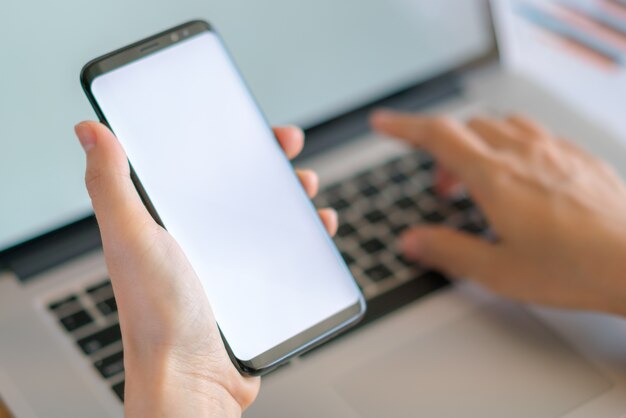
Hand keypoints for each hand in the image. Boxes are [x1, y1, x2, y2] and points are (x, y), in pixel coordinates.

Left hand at [74, 121, 336, 416]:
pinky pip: (285, 253)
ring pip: (268, 218)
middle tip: (288, 152)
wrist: (193, 380)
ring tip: (307, 190)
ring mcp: (229, 264)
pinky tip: (318, 231)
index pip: (200, 167)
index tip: (251, 126)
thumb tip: (90, 131)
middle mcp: (198, 240)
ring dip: (292, 198)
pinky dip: (305, 238)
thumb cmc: (158, 317)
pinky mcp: (254, 287)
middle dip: (269, 164)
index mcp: (168, 222)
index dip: (226, 141)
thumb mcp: (133, 240)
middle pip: (240, 188)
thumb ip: (111, 186)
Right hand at [371, 111, 625, 315]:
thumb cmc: (576, 268)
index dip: (403, 126)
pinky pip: (535, 134)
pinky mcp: (578, 156)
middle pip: (467, 128)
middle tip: (445, 190)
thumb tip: (412, 241)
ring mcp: (554, 150)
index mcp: (495, 178)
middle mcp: (523, 154)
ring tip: (483, 180)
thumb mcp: (498, 271)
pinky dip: (513, 146)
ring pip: (501, 125)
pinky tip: (525, 178)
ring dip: (479, 145)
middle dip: (444, 152)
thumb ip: (448, 250)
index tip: (384, 122)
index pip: (437, 136)